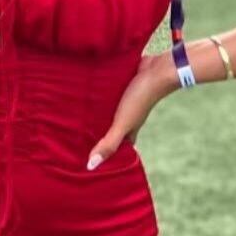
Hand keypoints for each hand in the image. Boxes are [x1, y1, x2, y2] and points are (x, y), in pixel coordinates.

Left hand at [86, 52, 178, 170]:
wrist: (158, 70)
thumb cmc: (141, 97)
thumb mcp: (122, 123)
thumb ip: (109, 143)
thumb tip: (91, 166)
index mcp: (130, 128)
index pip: (118, 146)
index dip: (107, 153)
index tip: (90, 159)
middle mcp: (129, 116)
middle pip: (113, 128)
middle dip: (98, 133)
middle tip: (76, 137)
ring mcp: (127, 101)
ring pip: (110, 111)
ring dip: (99, 113)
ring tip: (76, 115)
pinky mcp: (124, 86)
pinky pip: (111, 94)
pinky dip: (101, 96)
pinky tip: (88, 93)